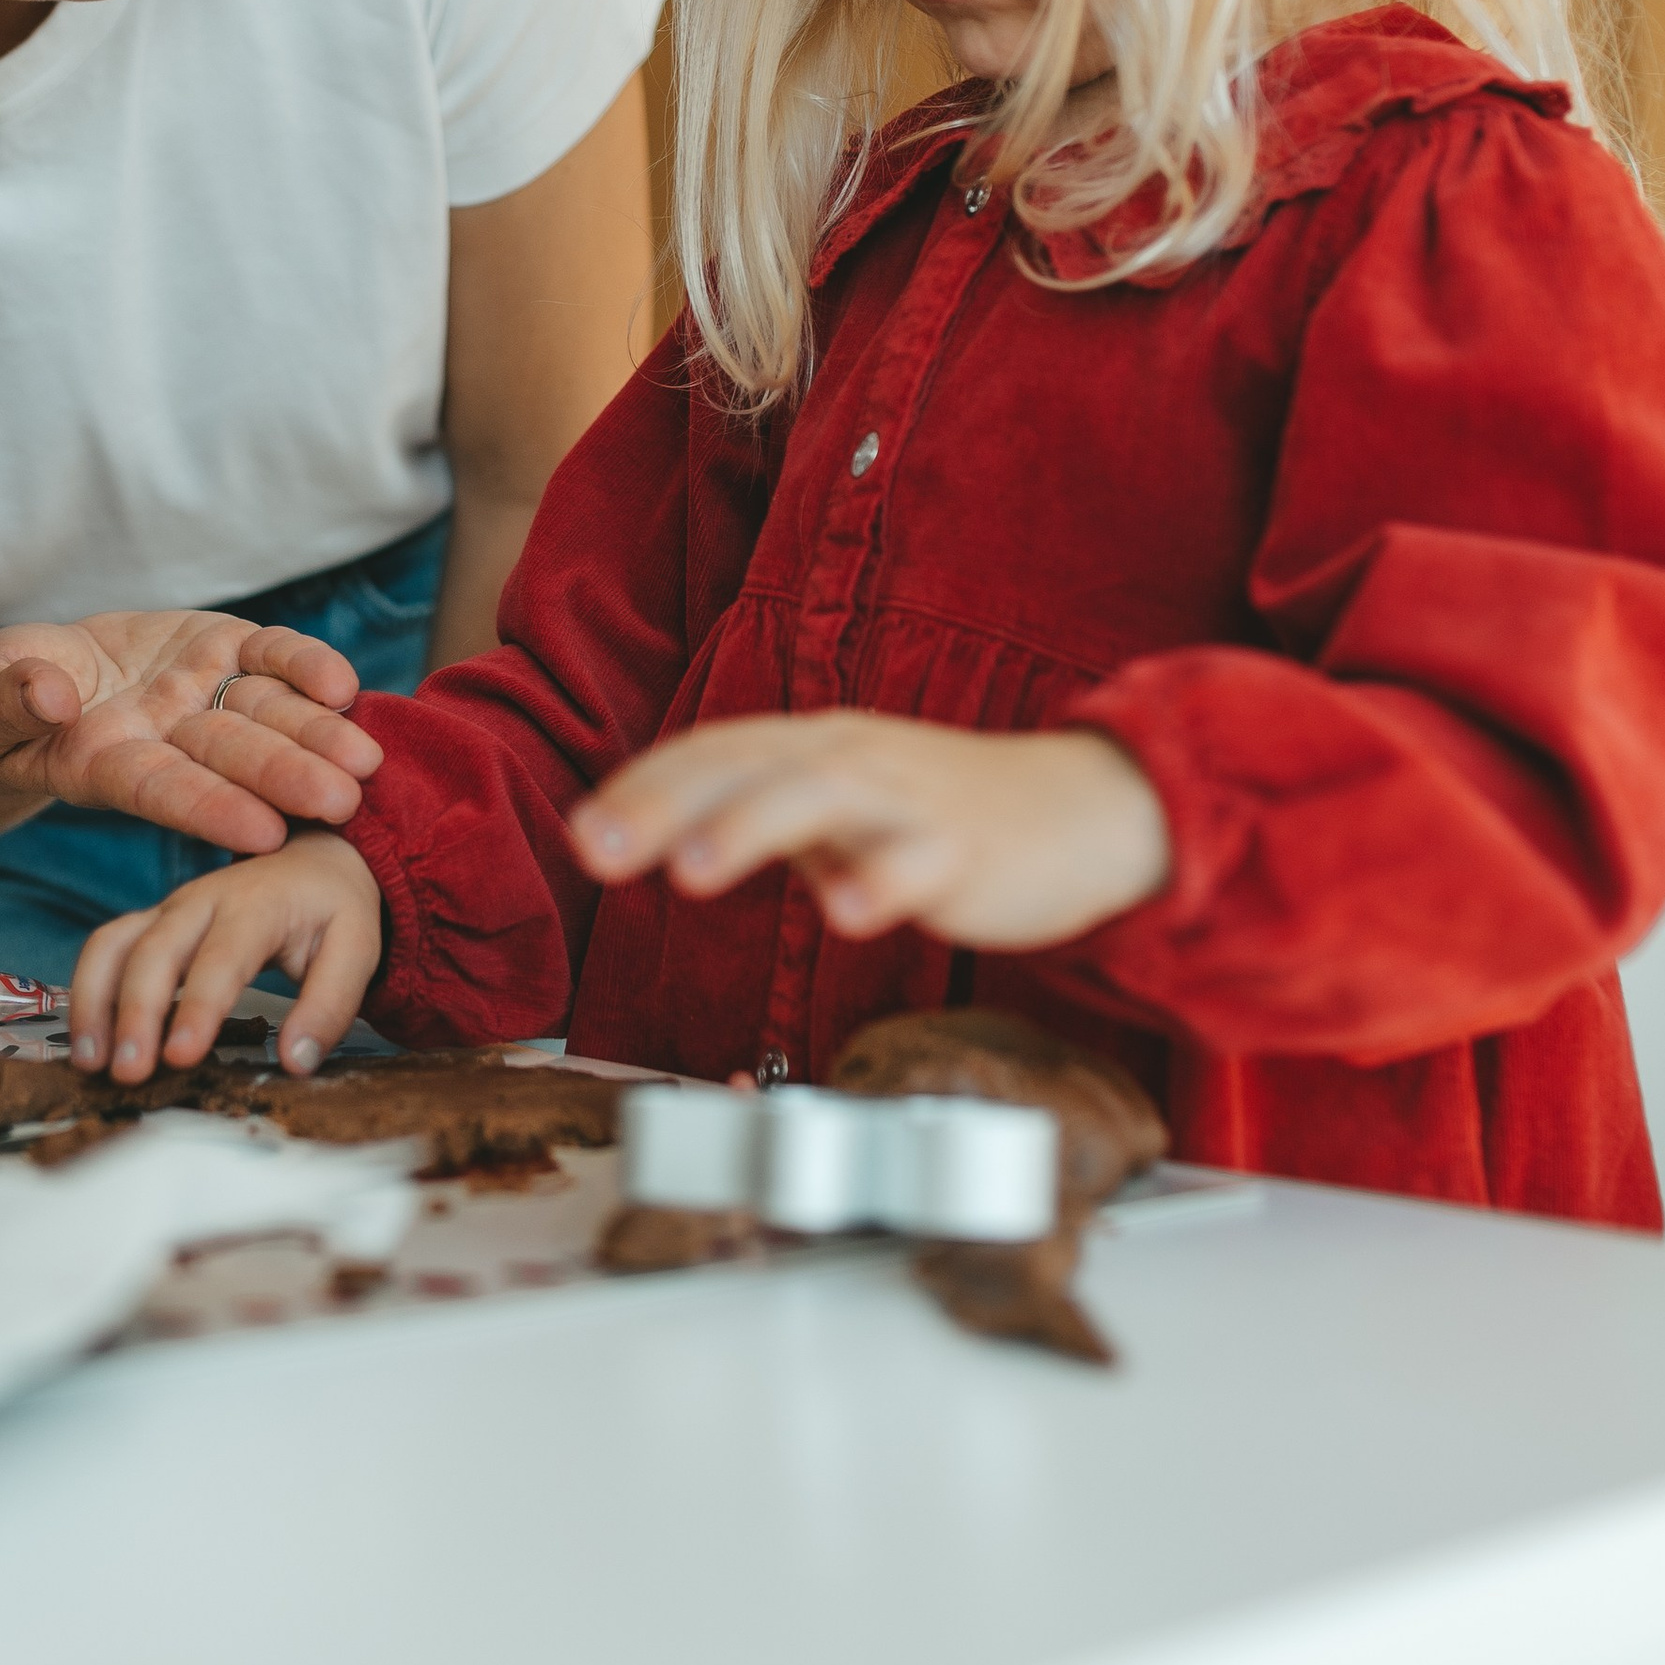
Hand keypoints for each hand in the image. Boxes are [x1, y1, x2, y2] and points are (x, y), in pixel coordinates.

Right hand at [0, 614, 382, 852]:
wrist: (42, 676)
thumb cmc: (1, 699)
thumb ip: (7, 698)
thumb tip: (50, 697)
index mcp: (105, 764)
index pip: (162, 790)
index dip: (211, 808)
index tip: (262, 832)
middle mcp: (166, 738)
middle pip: (231, 758)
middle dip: (285, 777)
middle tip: (342, 802)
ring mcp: (201, 694)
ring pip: (265, 714)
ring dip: (315, 735)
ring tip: (365, 760)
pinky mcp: (222, 648)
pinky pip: (271, 656)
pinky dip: (307, 667)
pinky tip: (343, 686)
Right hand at [70, 834, 382, 1080]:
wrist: (315, 857)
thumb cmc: (333, 908)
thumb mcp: (358, 949)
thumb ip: (330, 1006)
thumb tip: (296, 1062)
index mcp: (258, 903)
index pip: (222, 957)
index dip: (199, 1007)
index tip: (181, 1056)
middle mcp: (202, 900)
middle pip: (155, 950)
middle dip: (136, 1013)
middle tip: (130, 1073)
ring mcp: (169, 910)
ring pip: (114, 945)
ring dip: (95, 1002)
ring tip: (92, 1063)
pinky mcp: (151, 924)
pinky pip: (105, 949)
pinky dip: (87, 991)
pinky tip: (87, 1043)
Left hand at [568, 714, 1169, 952]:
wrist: (1084, 810)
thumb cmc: (949, 814)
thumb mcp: (841, 808)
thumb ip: (763, 821)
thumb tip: (670, 838)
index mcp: (814, 749)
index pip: (713, 754)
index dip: (643, 791)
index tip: (580, 836)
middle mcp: (852, 760)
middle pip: (747, 766)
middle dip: (666, 805)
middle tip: (597, 849)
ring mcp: (909, 801)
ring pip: (823, 798)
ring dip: (753, 828)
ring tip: (696, 873)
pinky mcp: (967, 849)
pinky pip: (922, 862)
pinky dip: (883, 881)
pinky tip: (850, 914)